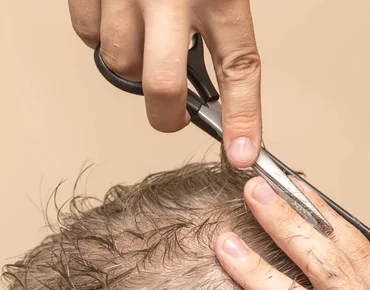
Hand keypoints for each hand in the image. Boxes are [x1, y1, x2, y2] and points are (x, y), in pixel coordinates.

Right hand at [68, 0, 261, 167]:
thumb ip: (219, 32)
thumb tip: (214, 92)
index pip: (239, 70)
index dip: (243, 120)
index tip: (242, 155)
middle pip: (162, 84)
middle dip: (166, 115)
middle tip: (173, 113)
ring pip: (120, 62)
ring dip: (133, 65)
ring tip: (146, 38)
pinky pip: (88, 36)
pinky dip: (101, 38)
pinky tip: (118, 17)